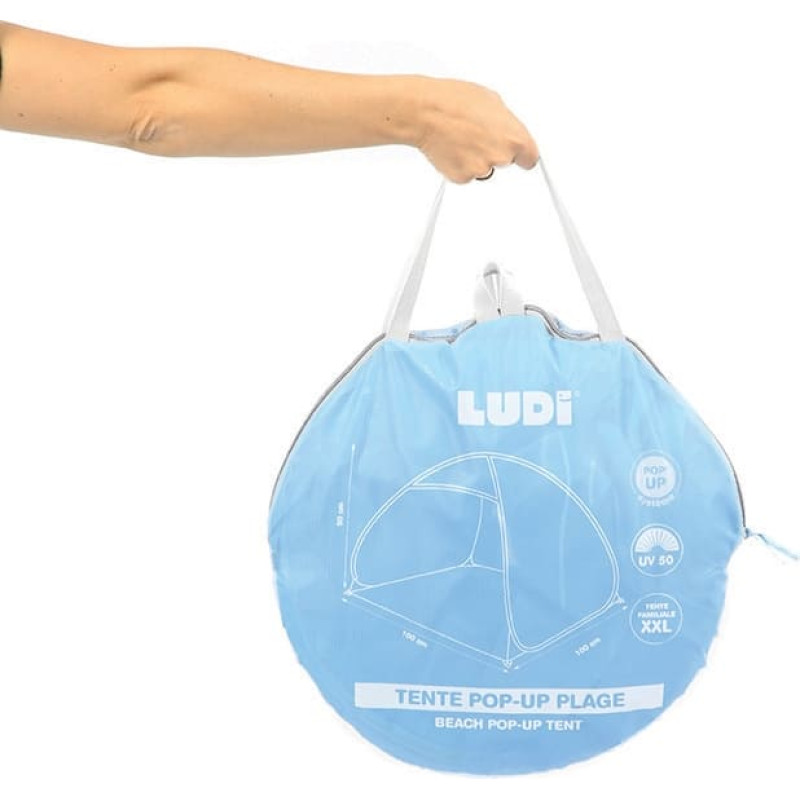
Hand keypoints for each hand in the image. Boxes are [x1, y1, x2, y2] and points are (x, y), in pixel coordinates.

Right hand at [411, 76, 538, 183]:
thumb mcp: (492, 100)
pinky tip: (452, 146)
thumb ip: (506, 121)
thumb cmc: (454, 102)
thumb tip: (505, 127)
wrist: (426, 113)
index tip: (521, 157)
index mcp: (515, 138)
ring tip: (461, 136)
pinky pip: (466, 173)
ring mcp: (481, 169)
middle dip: (495, 151)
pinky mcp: (462, 178)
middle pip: (505, 161)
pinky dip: (460, 164)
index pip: (530, 158)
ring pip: (484, 168)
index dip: (523, 156)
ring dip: (476, 157)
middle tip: (478, 135)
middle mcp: (501, 157)